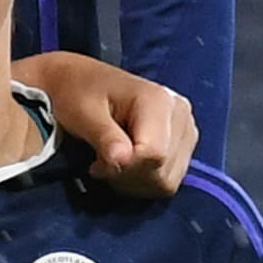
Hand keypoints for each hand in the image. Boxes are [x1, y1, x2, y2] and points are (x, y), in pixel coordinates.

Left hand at [26, 50, 196, 196]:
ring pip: (167, 180)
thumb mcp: (82, 113)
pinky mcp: (183, 143)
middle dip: (127, 176)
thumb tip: (122, 160)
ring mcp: (185, 129)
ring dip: (134, 181)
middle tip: (100, 164)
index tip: (96, 164)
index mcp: (158, 100)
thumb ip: (104, 136)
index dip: (123, 168)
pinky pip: (168, 179)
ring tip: (111, 161)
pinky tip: (124, 164)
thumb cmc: (77, 93)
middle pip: (162, 171)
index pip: (154, 154)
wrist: (81, 81)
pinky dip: (143, 181)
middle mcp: (180, 114)